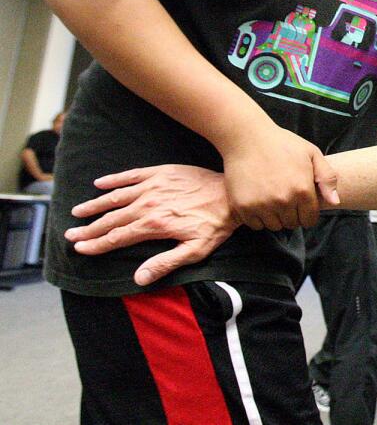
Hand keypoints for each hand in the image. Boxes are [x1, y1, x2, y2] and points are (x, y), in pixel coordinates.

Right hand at [66, 165, 237, 286]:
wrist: (231, 194)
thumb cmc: (216, 224)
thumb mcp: (195, 250)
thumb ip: (165, 264)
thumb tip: (139, 279)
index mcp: (154, 225)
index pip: (117, 237)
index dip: (97, 245)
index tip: (80, 249)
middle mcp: (148, 204)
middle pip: (111, 219)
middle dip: (89, 229)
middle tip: (70, 236)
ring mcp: (153, 186)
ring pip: (116, 197)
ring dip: (95, 205)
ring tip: (78, 211)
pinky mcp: (161, 172)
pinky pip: (132, 175)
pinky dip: (114, 179)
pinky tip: (100, 183)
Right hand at [220, 124, 338, 230]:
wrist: (247, 138)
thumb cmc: (282, 144)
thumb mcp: (312, 154)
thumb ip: (327, 178)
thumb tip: (335, 202)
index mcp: (302, 190)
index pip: (309, 220)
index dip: (307, 213)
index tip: (301, 204)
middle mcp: (283, 201)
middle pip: (292, 224)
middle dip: (292, 214)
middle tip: (285, 197)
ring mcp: (262, 205)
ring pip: (274, 226)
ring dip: (275, 217)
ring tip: (272, 198)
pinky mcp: (243, 206)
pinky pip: (255, 224)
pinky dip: (257, 217)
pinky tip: (259, 201)